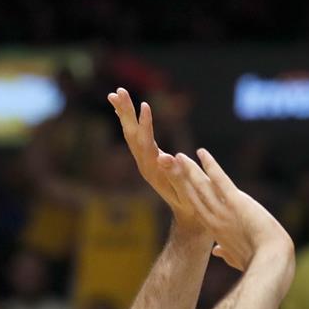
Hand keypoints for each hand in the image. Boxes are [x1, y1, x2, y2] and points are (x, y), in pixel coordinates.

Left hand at [108, 88, 205, 235]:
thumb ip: (177, 174)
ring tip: (115, 94)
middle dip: (125, 113)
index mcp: (154, 170)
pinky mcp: (148, 159)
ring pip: (131, 134)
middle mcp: (145, 164)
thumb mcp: (188, 190)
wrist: (188, 216)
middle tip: (118, 92)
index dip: (145, 124)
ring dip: (123, 114)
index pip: (146, 144)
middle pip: (131, 136)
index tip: (145, 104)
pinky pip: (135, 137)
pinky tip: (124, 111)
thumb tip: (167, 158)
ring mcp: (145, 162)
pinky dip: (130, 122)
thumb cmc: (193, 204)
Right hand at [160, 148, 293, 271]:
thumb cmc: (257, 260)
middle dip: (179, 179)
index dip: (185, 195)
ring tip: (178, 156)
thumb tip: (216, 251)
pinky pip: (220, 179)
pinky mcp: (236, 202)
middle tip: (167, 164)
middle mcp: (214, 219)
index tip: (176, 184)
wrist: (270, 260)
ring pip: (202, 186)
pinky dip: (210, 165)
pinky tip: (202, 153)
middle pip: (192, 195)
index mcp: (215, 230)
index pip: (196, 208)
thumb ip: (225, 252)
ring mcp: (223, 210)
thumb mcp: (237, 257)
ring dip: (189, 170)